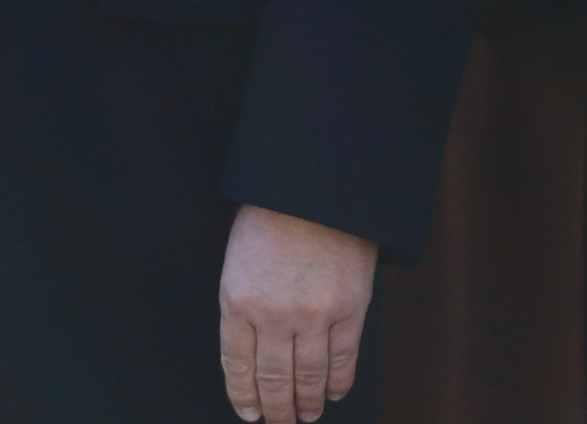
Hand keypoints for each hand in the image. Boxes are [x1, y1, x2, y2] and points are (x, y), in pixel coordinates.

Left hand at [219, 203, 374, 422]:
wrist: (317, 187)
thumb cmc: (272, 216)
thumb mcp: (239, 260)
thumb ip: (244, 306)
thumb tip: (252, 355)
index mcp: (238, 301)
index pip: (238, 367)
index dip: (245, 397)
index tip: (251, 414)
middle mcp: (273, 315)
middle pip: (274, 380)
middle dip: (276, 409)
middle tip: (280, 422)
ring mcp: (313, 314)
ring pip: (308, 378)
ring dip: (307, 404)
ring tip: (307, 415)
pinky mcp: (349, 310)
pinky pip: (343, 360)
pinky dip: (337, 383)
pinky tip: (333, 393)